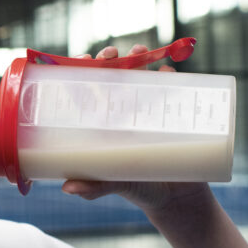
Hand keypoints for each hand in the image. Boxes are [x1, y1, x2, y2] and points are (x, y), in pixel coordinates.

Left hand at [62, 44, 206, 213]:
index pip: (87, 92)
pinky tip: (166, 71)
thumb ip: (94, 186)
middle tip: (110, 54)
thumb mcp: (115, 184)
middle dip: (109, 60)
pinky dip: (168, 76)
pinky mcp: (172, 112)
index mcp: (102, 125)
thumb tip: (68, 188)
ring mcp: (147, 110)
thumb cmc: (139, 189)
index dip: (81, 72)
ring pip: (139, 76)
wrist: (178, 197)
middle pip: (111, 77)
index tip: (83, 60)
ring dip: (138, 58)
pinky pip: (170, 88)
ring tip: (138, 51)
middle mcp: (122, 112)